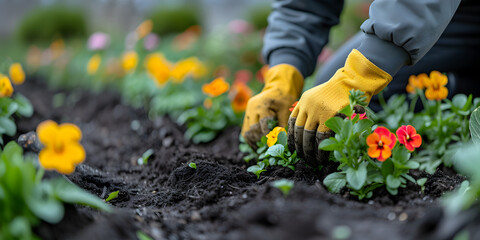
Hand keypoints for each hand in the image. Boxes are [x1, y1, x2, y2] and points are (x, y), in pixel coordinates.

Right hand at [241, 64, 302, 147]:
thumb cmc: (284, 97)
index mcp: (261, 105)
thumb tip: (283, 141)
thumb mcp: (286, 110)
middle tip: (269, 150)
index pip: (262, 126)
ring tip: (262, 150)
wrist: (278, 86)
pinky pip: (245, 130)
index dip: (269, 137)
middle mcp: (251, 108)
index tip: (275, 145)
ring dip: (253, 142)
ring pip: (246, 132)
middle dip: (260, 141)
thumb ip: (283, 125)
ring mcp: (247, 111)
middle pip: (252, 130)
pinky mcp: (247, 115)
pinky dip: (251, 139)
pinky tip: (258, 146)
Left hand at [288, 49, 391, 165]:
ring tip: (312, 161)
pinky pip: (321, 137)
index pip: (292, 122)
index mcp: (304, 100)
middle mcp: (308, 105)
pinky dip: (321, 149)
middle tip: (302, 158)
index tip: (292, 148)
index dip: (291, 137)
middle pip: (299, 131)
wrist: (354, 80)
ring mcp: (318, 110)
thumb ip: (314, 110)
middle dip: (300, 147)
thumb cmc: (341, 91)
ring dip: (309, 151)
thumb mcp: (321, 97)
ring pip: (308, 136)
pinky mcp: (329, 116)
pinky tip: (321, 157)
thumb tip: (308, 133)